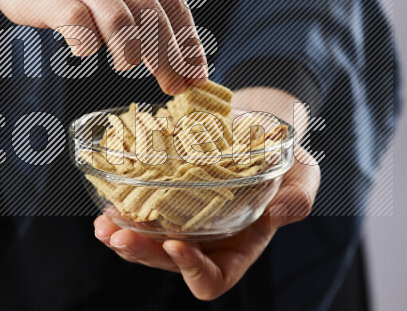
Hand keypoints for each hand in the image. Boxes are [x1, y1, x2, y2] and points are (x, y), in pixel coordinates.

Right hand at [0, 0, 206, 94]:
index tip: (197, 72)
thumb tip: (182, 58)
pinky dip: (86, 43)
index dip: (188, 40)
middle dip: (168, 57)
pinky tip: (85, 51)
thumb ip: (141, 5)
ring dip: (131, 53)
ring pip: (119, 19)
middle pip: (151, 14)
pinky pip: (75, 21)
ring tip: (126, 64)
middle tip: (173, 85)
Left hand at [94, 145, 319, 299]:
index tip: (176, 244)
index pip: (213, 279)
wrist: (258, 127)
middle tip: (119, 236)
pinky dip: (121, 210)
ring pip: (148, 244)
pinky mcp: (167, 199)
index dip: (193, 270)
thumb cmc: (285, 158)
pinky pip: (140, 214)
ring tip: (103, 226)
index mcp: (239, 248)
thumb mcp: (303, 176)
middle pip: (169, 264)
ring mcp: (184, 223)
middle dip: (142, 253)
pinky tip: (107, 201)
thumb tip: (281, 212)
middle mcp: (207, 242)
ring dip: (123, 238)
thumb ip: (298, 198)